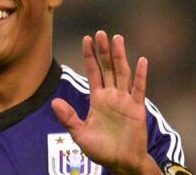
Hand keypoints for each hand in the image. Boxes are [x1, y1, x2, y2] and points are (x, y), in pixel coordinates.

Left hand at [52, 31, 158, 173]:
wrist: (121, 162)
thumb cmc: (100, 149)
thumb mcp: (79, 133)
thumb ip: (68, 117)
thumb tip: (54, 101)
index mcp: (97, 98)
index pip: (93, 72)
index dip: (89, 56)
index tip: (86, 38)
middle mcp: (112, 95)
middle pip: (108, 68)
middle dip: (104, 50)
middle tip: (101, 32)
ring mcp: (125, 100)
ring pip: (122, 73)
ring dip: (120, 56)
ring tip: (118, 38)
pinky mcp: (137, 109)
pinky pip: (140, 89)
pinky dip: (141, 75)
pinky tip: (142, 60)